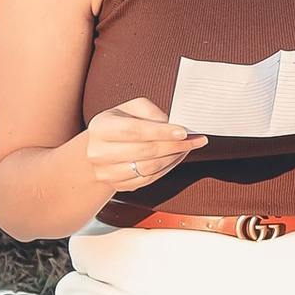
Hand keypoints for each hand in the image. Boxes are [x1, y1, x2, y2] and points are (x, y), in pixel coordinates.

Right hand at [78, 95, 203, 198]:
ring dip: (173, 158)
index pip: (135, 131)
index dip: (162, 132)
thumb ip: (151, 112)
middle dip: (174, 145)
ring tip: (187, 147)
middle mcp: (99, 152)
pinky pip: (148, 180)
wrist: (99, 148)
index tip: (184, 132)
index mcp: (101, 128)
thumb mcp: (131, 108)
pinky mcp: (117, 186)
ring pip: (149, 168)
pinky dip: (166, 169)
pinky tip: (175, 158)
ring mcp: (106, 172)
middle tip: (195, 140)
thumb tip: (171, 125)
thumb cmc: (118, 124)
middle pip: (145, 151)